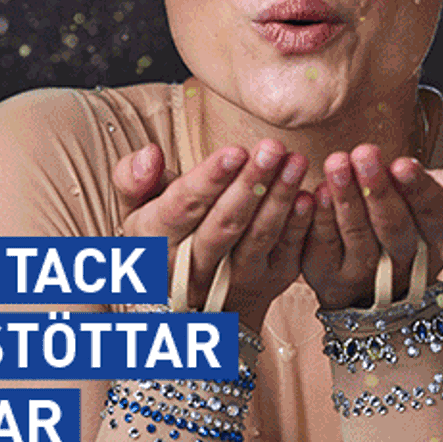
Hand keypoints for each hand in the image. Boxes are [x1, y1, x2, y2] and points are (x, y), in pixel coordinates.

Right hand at [112, 140, 315, 331]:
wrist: (191, 293)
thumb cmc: (164, 233)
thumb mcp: (137, 208)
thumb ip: (133, 178)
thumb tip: (149, 154)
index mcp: (155, 241)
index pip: (182, 208)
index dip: (209, 180)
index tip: (235, 151)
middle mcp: (190, 267)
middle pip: (223, 225)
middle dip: (250, 185)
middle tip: (272, 148)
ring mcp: (230, 279)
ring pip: (256, 239)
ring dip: (279, 199)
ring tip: (295, 162)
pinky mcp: (266, 283)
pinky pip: (285, 253)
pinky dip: (299, 226)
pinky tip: (309, 196)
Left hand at [301, 144, 442, 310]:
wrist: (376, 271)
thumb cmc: (413, 218)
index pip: (437, 217)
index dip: (421, 191)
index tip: (403, 164)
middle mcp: (408, 265)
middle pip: (396, 230)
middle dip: (379, 190)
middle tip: (365, 153)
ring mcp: (368, 276)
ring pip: (359, 238)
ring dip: (347, 198)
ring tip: (337, 162)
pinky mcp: (331, 278)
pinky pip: (324, 247)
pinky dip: (322, 218)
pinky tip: (317, 190)